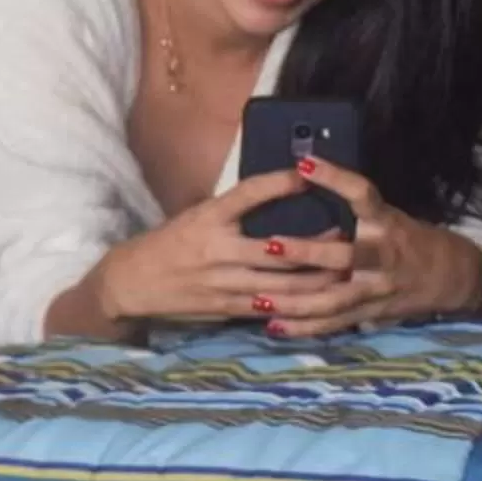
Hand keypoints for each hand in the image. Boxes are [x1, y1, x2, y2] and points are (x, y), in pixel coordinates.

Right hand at [66, 169, 361, 335]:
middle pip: (279, 248)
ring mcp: (223, 281)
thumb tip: (276, 197)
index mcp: (209, 217)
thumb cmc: (168, 244)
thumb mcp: (195, 217)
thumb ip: (232, 212)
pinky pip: (268, 306)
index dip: (280, 183)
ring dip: (317, 280)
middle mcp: (218, 248)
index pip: (249, 193)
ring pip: (282, 283)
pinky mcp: (225, 307)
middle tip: (349, 236)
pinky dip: (296, 304)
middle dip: (318, 246)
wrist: (132, 282)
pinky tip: (320, 301)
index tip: (308, 173)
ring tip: (345, 271)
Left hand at [275, 160, 481, 336]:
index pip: (362, 194)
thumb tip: (303, 177)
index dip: (336, 178)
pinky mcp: (370, 314)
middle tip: (269, 245)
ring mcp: (375, 289)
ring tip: (259, 298)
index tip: (305, 164)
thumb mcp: (388, 215)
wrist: (451, 277)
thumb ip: (354, 207)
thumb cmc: (408, 238)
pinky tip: (273, 325)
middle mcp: (382, 256)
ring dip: (294, 301)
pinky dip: (304, 327)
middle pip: (344, 256)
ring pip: (333, 300)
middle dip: (306, 253)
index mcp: (386, 223)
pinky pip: (333, 324)